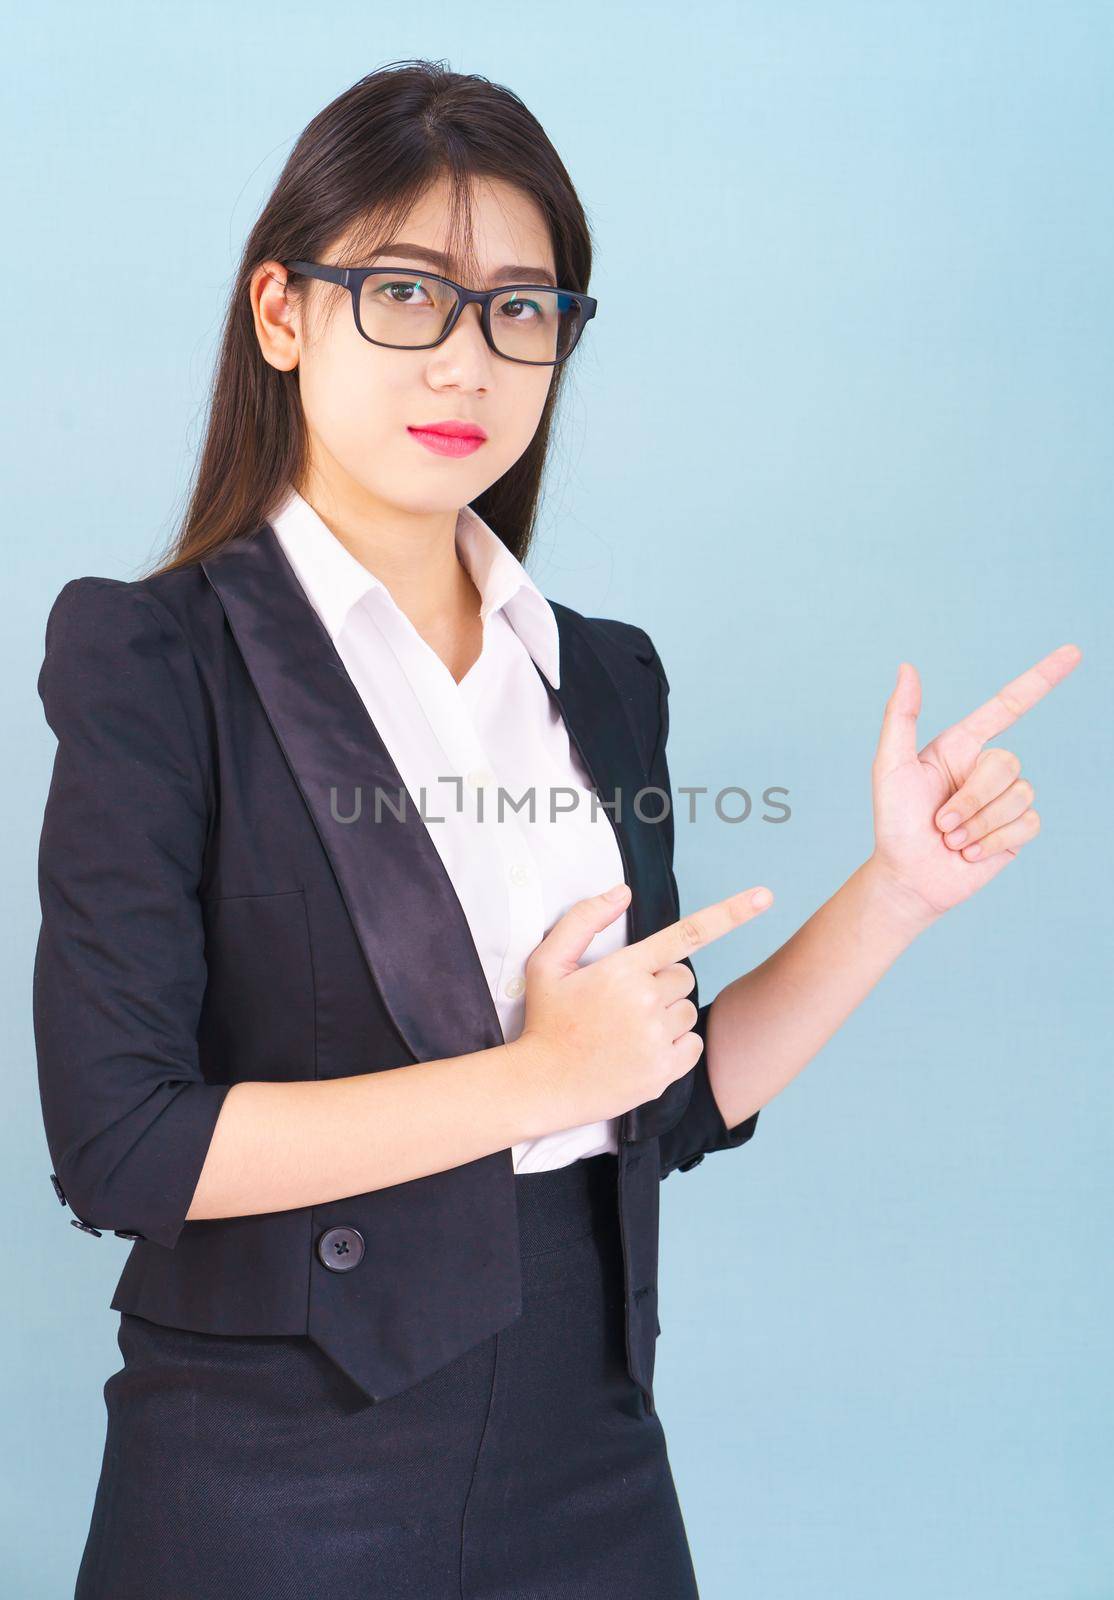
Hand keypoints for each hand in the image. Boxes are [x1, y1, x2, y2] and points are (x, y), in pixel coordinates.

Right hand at [510, 880, 773, 1127]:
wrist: (542, 1084)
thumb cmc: (545, 1020)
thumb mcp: (547, 962)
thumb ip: (583, 920)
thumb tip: (623, 892)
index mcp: (621, 969)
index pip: (686, 933)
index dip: (730, 913)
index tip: (764, 896)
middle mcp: (644, 1001)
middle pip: (683, 977)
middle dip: (662, 984)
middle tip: (623, 1003)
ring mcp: (656, 1038)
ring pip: (688, 1011)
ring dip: (667, 1016)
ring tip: (627, 1030)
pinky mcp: (663, 1071)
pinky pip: (693, 1044)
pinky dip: (676, 1045)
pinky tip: (641, 1050)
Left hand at [868, 645, 1082, 919]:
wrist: (907, 876)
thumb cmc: (894, 821)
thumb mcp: (890, 766)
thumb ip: (901, 716)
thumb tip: (907, 668)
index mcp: (961, 746)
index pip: (1008, 706)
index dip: (1041, 679)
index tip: (1072, 652)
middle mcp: (986, 768)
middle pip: (1007, 764)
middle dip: (971, 798)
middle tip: (940, 821)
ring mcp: (1004, 800)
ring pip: (1018, 795)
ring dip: (978, 824)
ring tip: (950, 839)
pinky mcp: (1016, 831)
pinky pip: (1026, 823)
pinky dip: (993, 841)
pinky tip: (970, 853)